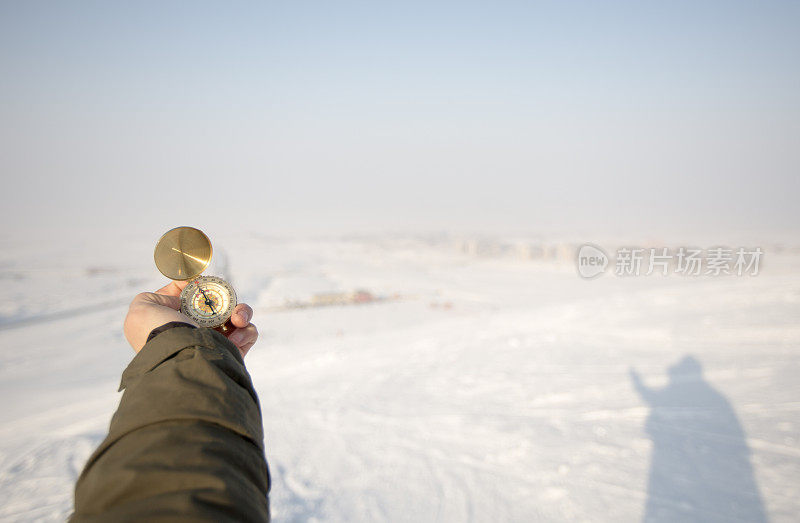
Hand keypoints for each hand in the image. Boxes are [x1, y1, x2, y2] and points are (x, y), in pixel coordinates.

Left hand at [124, 281, 258, 358]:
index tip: (201, 283)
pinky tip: (235, 337)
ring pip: (238, 318)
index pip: (195, 298)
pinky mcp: (233, 352)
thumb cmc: (157, 332)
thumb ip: (157, 295)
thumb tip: (183, 294)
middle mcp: (198, 330)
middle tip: (227, 302)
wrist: (176, 358)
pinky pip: (249, 334)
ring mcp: (216, 341)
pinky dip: (246, 331)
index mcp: (178, 319)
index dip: (201, 287)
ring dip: (241, 313)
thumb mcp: (142, 307)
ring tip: (238, 319)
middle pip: (221, 306)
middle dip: (227, 299)